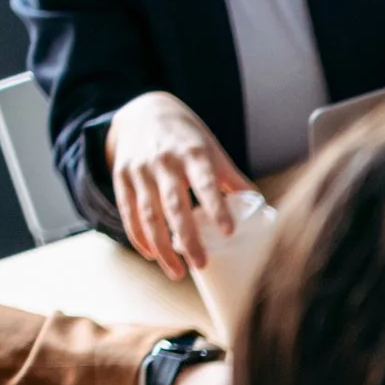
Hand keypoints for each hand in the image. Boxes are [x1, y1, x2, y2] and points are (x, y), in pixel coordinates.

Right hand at [104, 92, 252, 278]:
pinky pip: (128, 212)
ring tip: (177, 272)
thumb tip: (263, 210)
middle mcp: (163, 163)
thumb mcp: (212, 150)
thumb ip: (232, 180)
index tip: (228, 231)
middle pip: (174, 206)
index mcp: (192, 154)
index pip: (205, 183)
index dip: (216, 207)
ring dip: (162, 247)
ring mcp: (139, 171)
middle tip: (201, 264)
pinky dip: (139, 236)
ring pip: (148, 215)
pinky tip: (151, 255)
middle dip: (187, 238)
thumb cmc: (187, 139)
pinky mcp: (121, 178)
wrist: (143, 112)